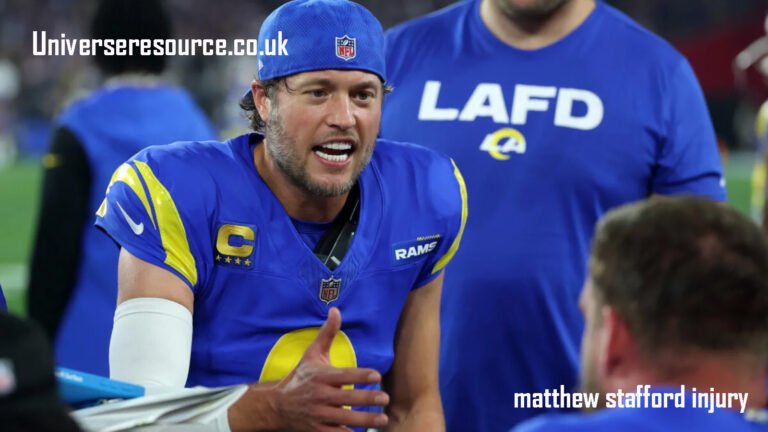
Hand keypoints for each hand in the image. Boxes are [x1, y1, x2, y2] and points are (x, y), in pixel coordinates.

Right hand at [272, 307, 388, 430]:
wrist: (277, 405)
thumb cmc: (300, 376)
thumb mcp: (312, 354)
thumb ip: (327, 333)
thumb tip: (336, 310)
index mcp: (320, 376)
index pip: (344, 376)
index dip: (360, 376)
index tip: (377, 375)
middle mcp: (319, 396)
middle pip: (346, 399)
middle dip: (367, 399)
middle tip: (385, 399)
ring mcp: (318, 415)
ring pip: (344, 419)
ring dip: (365, 420)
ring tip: (382, 420)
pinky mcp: (317, 430)